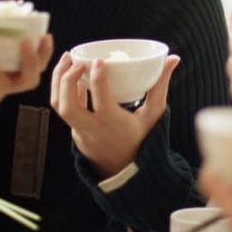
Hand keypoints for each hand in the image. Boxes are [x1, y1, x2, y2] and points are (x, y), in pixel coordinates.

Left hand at [50, 51, 179, 176]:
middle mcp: (93, 129)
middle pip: (67, 105)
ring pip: (58, 107)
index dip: (98, 77)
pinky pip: (63, 110)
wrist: (128, 173)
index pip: (101, 99)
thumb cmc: (142, 140)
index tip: (99, 60)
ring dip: (58, 82)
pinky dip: (64, 92)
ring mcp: (80, 132)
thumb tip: (173, 59)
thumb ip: (161, 85)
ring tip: (66, 61)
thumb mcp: (153, 114)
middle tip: (74, 58)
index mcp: (113, 123)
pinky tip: (72, 77)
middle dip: (66, 78)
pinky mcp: (75, 133)